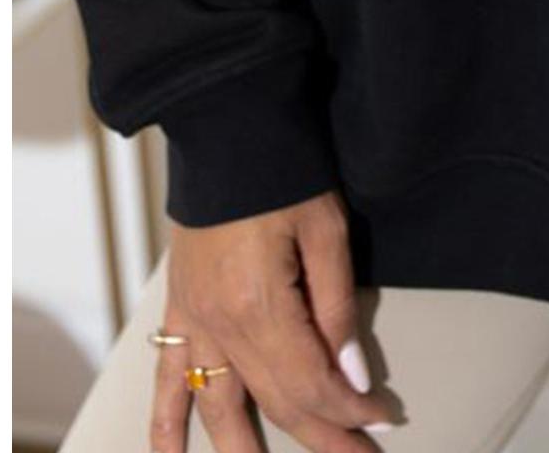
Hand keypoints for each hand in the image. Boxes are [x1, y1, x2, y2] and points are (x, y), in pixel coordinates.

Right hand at [153, 189, 394, 451]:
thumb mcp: (326, 229)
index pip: (311, 381)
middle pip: (274, 401)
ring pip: (219, 408)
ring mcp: (193, 320)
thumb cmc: (283, 169)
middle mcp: (219, 324)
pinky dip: (167, 426)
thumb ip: (337, 307)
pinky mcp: (179, 308)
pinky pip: (166, 380)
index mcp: (260, 305)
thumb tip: (352, 377)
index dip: (350, 409)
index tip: (382, 421)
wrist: (226, 125)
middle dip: (321, 436)